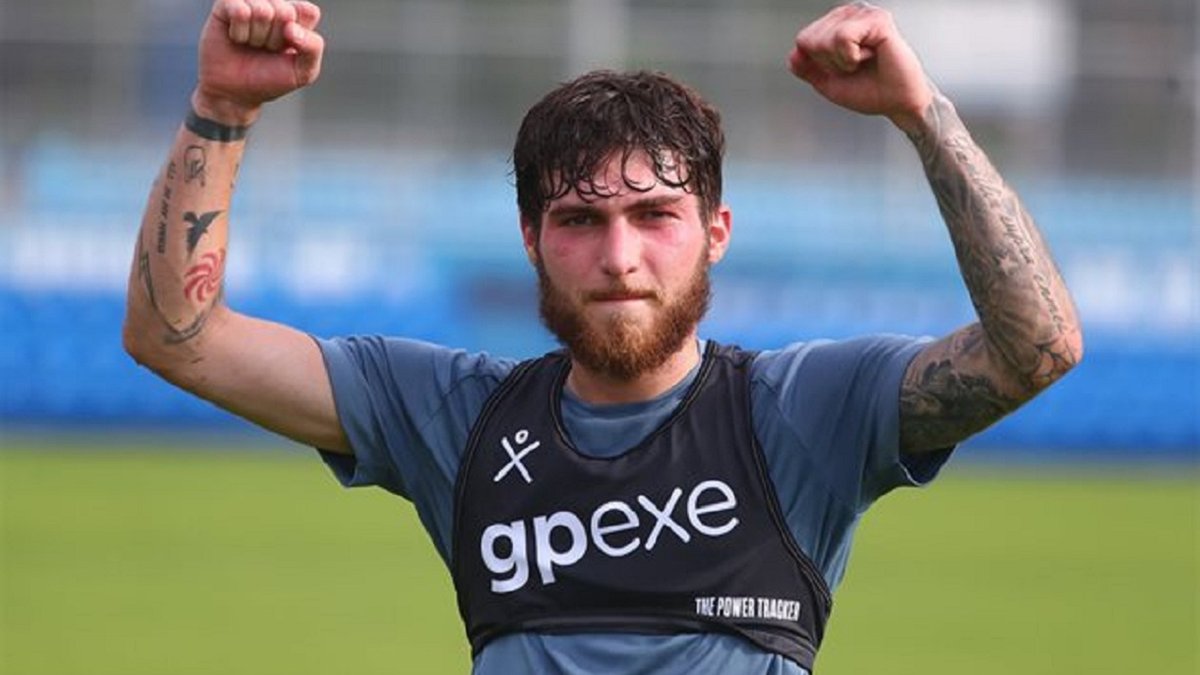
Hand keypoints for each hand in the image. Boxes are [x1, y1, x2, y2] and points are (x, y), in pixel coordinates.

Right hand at [194, 0, 325, 124]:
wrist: (235, 93)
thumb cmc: (270, 79)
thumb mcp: (303, 72)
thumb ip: (313, 48)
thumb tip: (290, 27)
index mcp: (297, 16)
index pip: (308, 11)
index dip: (299, 35)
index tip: (289, 50)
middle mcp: (274, 4)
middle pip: (285, 11)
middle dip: (275, 39)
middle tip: (266, 49)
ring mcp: (250, 2)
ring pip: (262, 10)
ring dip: (257, 36)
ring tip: (251, 44)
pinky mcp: (225, 4)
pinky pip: (239, 10)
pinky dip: (239, 32)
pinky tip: (236, 38)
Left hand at [787, 2, 932, 132]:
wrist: (897, 103)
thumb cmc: (871, 90)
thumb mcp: (828, 83)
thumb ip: (807, 69)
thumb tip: (793, 55)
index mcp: (837, 26)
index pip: (803, 40)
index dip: (818, 63)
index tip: (841, 69)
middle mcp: (850, 16)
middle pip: (810, 39)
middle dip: (829, 62)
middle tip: (853, 66)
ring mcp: (864, 15)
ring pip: (825, 39)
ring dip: (842, 61)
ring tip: (862, 61)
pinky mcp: (877, 20)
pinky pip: (843, 37)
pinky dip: (852, 57)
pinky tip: (870, 56)